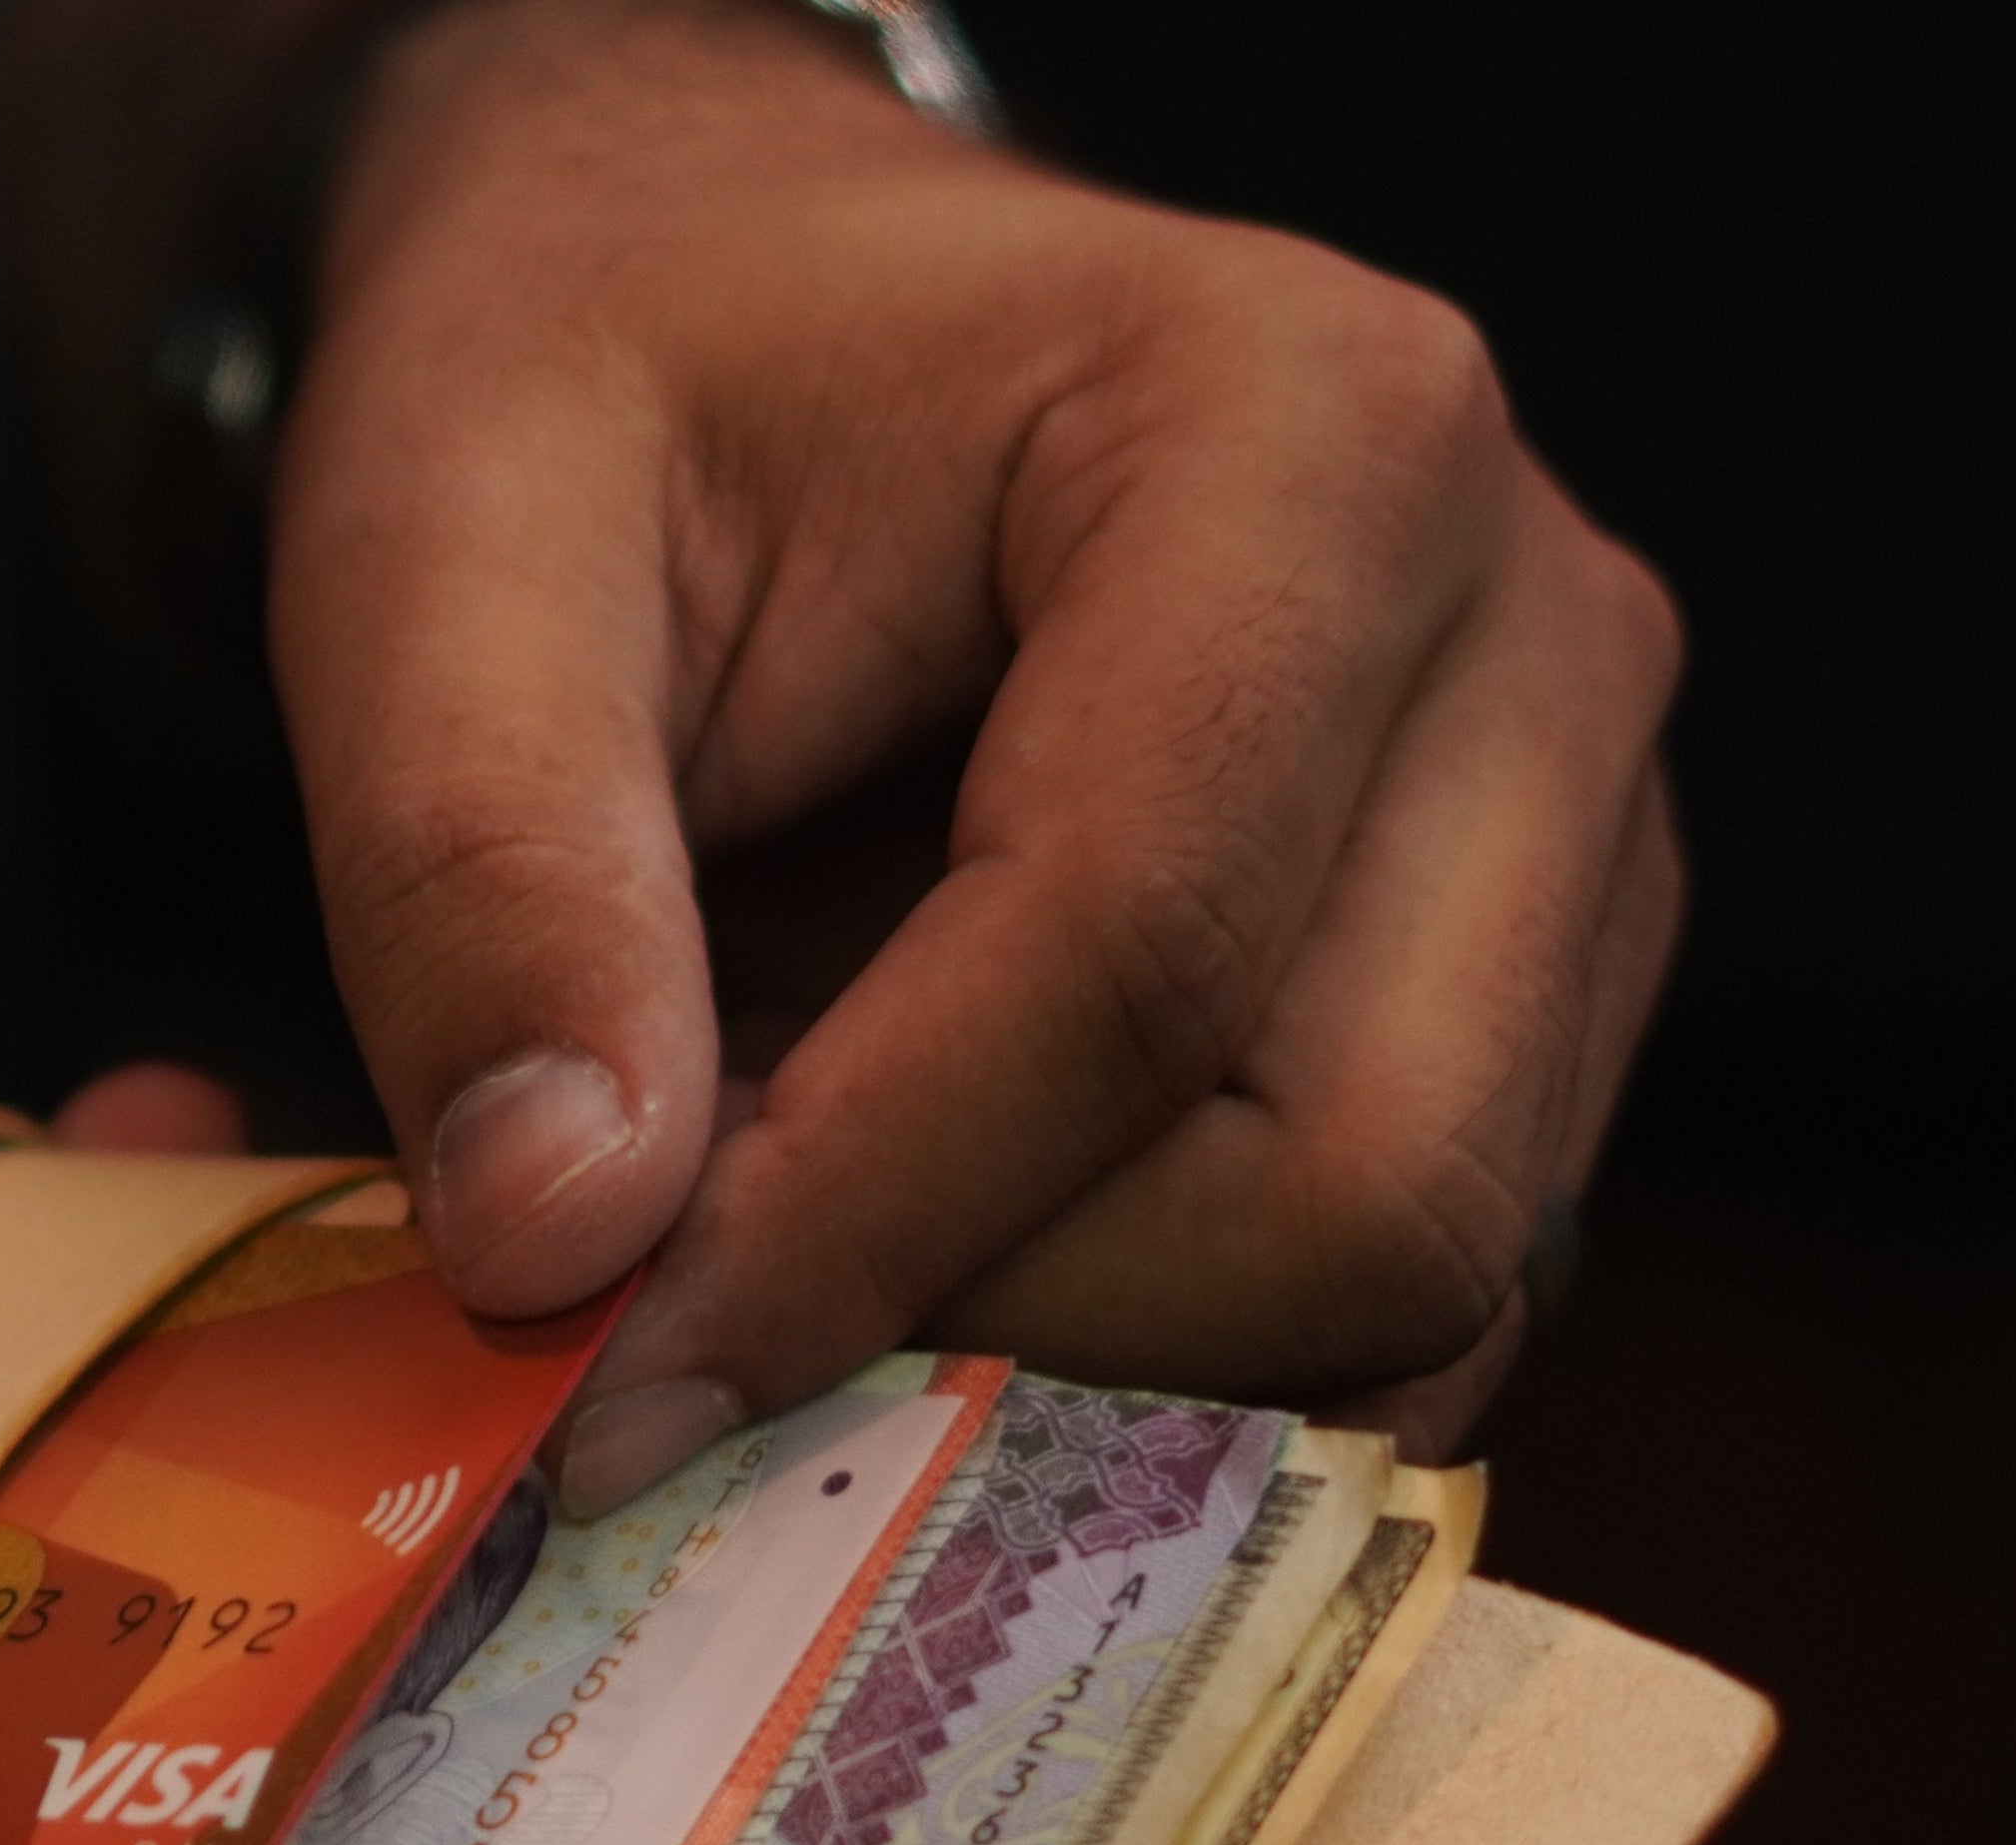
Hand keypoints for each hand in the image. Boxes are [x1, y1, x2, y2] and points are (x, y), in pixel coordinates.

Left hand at [273, 0, 1684, 1500]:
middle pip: (1355, 1184)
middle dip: (996, 1324)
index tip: (604, 1370)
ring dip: (1061, 1356)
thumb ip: (481, 880)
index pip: (1139, 950)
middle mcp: (1527, 641)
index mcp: (1315, 434)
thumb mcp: (441, 554)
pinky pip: (1392, 1311)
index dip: (855, 1218)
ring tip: (785, 1222)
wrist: (739, 304)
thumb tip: (554, 1243)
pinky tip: (918, 1242)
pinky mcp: (1541, 1007)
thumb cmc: (616, 378)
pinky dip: (1140, 1361)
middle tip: (691, 1310)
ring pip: (1399, 1293)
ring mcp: (1574, 841)